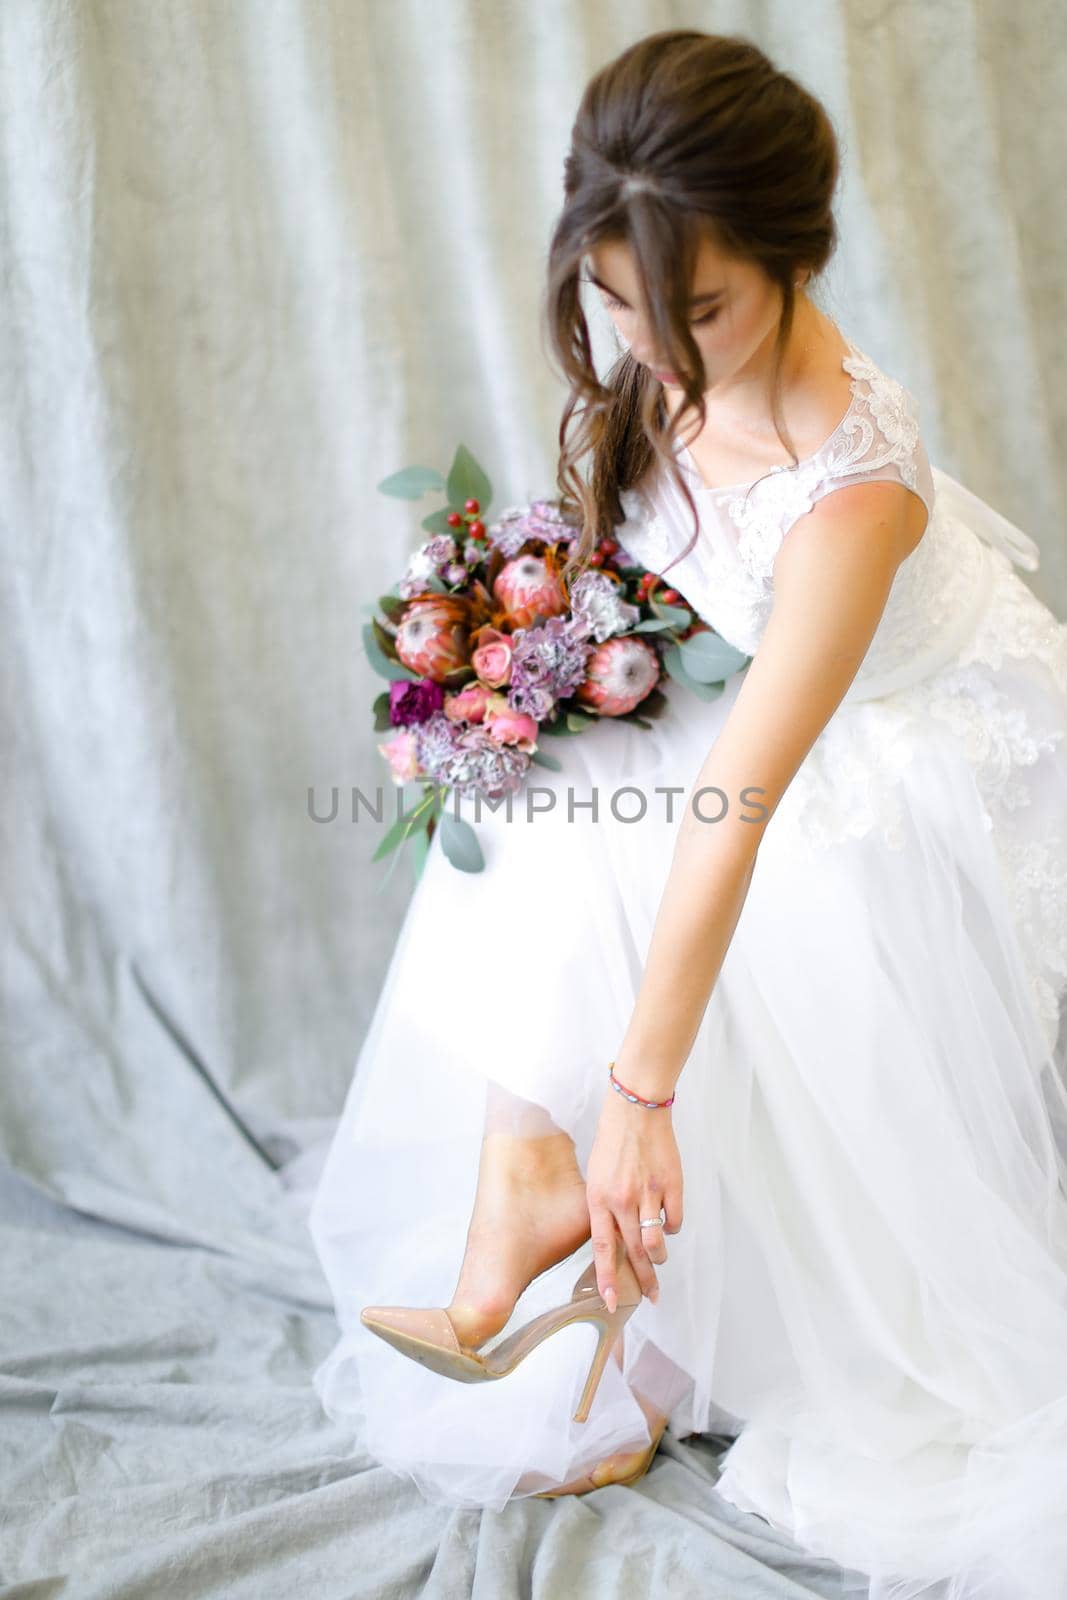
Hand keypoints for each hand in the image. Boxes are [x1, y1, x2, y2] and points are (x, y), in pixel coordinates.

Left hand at [585, 1082, 683, 1312]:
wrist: (635, 1109)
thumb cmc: (612, 1141)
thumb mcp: (596, 1177)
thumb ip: (605, 1209)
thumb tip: (616, 1239)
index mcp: (599, 1200)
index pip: (603, 1249)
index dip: (607, 1279)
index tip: (610, 1303)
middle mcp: (622, 1201)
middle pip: (634, 1253)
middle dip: (644, 1281)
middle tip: (652, 1298)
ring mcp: (648, 1194)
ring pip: (657, 1242)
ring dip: (659, 1255)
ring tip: (659, 1256)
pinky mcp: (671, 1186)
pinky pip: (675, 1221)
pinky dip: (672, 1226)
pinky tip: (667, 1219)